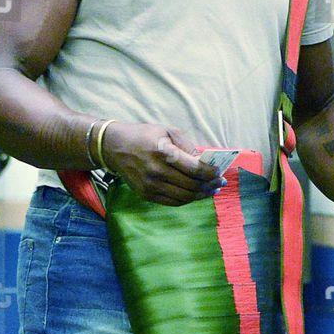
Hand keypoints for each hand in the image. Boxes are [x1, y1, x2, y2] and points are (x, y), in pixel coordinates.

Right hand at [101, 123, 221, 204]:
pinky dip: (187, 199)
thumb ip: (187, 146)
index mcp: (164, 153)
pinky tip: (195, 194)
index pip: (195, 169)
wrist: (114, 147)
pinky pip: (173, 202)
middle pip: (192, 185)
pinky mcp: (146, 194)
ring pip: (184, 197)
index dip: (211, 173)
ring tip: (211, 190)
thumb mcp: (167, 131)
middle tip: (219, 183)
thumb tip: (205, 161)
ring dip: (201, 195)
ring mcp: (151, 185)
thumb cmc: (144, 136)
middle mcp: (157, 171)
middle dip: (209, 185)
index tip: (219, 173)